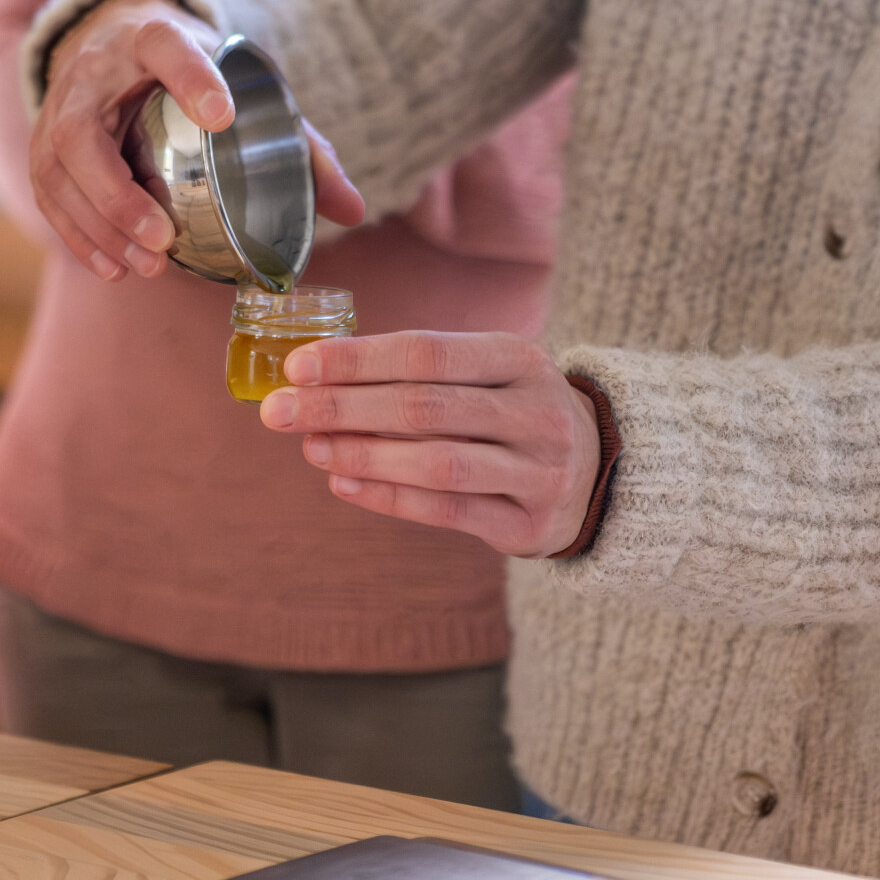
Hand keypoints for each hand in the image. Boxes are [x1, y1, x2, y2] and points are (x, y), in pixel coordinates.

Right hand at [30, 0, 365, 280]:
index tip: (224, 117)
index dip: (192, 79)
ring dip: (98, 224)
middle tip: (163, 238)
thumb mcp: (244, 88)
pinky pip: (46, 193)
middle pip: (84, 130)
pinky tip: (112, 268)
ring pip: (57, 169)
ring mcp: (59, 108)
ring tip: (146, 264)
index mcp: (152, 37)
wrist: (119, 44)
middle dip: (117, 190)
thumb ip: (297, 143)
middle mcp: (94, 69)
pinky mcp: (44, 143)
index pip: (166, 47)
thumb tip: (353, 209)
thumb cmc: (195, 73)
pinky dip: (76, 235)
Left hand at [260, 331, 602, 556]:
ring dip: (363, 454)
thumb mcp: (488, 374)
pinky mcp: (528, 525)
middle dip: (342, 407)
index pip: (428, 353)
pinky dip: (389, 498)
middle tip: (278, 411)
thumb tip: (316, 375)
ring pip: (437, 463)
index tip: (297, 366)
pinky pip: (447, 512)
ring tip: (309, 448)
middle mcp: (536, 413)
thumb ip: (418, 372)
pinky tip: (344, 483)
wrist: (600, 473)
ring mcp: (538, 472)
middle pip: (424, 407)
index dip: (358, 359)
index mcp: (520, 360)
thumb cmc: (513, 412)